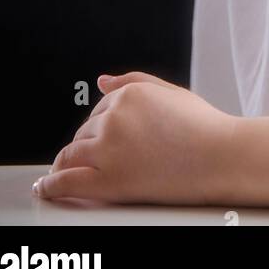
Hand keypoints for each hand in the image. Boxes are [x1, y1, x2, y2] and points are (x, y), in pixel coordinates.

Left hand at [32, 71, 239, 204]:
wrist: (222, 157)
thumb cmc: (204, 127)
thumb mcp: (171, 92)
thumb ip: (133, 81)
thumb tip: (101, 81)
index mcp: (130, 93)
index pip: (100, 109)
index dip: (102, 126)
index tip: (104, 139)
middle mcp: (115, 117)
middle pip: (85, 132)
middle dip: (88, 144)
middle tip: (99, 159)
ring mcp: (109, 149)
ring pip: (72, 154)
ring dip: (67, 162)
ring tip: (62, 173)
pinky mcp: (108, 180)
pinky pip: (67, 181)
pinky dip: (52, 185)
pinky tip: (46, 187)